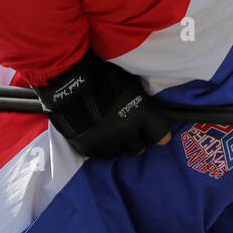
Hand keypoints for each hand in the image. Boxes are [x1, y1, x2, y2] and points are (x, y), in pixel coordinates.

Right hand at [33, 53, 172, 157]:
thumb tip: (147, 109)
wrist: (70, 84)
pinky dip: (100, 147)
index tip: (157, 135)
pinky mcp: (91, 149)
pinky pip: (101, 154)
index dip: (160, 134)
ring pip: (120, 152)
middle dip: (135, 140)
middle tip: (127, 131)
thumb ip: (141, 101)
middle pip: (140, 147)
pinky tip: (96, 135)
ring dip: (117, 144)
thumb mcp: (130, 85)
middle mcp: (129, 132)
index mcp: (143, 115)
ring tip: (109, 132)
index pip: (162, 134)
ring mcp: (110, 142)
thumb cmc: (102, 78)